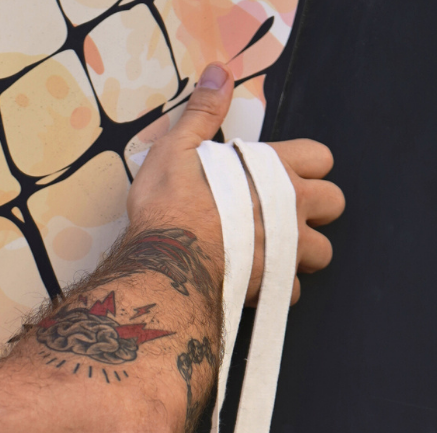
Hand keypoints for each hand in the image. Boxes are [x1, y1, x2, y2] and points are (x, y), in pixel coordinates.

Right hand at [127, 65, 344, 305]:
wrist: (167, 261)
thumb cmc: (170, 204)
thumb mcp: (178, 148)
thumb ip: (204, 113)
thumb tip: (218, 73)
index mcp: (275, 170)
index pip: (321, 158)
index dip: (307, 166)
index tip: (284, 176)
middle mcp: (290, 207)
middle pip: (333, 204)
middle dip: (315, 211)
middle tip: (284, 218)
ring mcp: (286, 248)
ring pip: (321, 252)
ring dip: (302, 253)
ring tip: (274, 254)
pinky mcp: (272, 284)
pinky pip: (292, 290)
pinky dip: (279, 289)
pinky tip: (257, 284)